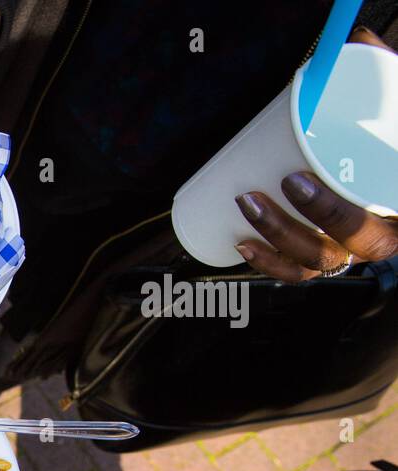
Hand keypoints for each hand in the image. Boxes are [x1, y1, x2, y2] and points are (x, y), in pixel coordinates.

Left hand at [234, 30, 397, 281]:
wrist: (393, 165)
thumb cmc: (393, 140)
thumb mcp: (396, 114)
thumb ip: (384, 82)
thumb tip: (356, 42)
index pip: (373, 226)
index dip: (334, 213)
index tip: (295, 180)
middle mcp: (380, 239)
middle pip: (340, 249)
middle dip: (292, 227)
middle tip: (261, 192)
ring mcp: (352, 251)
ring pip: (315, 262)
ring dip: (274, 239)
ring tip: (245, 204)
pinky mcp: (327, 255)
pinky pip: (300, 271)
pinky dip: (270, 264)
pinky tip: (244, 244)